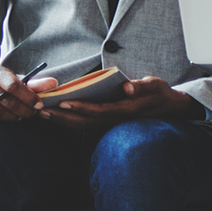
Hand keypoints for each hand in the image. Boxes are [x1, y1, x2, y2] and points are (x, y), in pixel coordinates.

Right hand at [0, 64, 54, 121]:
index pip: (13, 85)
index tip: (39, 105)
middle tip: (32, 113)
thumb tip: (54, 83)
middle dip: (23, 109)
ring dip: (12, 116)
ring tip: (21, 116)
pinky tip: (5, 118)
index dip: (29, 97)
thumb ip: (34, 83)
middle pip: (5, 100)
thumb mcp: (15, 79)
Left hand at [38, 77, 199, 129]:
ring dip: (62, 120)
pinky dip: (70, 121)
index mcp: (127, 109)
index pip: (100, 110)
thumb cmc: (160, 94)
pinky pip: (86, 124)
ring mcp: (111, 125)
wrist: (170, 110)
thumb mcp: (156, 85)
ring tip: (43, 114)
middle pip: (85, 122)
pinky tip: (57, 116)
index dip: (81, 107)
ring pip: (83, 125)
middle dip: (62, 117)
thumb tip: (127, 87)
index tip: (63, 102)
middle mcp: (116, 121)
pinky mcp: (108, 124)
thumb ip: (142, 86)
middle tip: (41, 110)